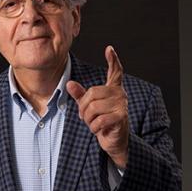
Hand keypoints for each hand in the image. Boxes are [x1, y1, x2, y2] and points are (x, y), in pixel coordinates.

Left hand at [66, 46, 129, 168]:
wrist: (114, 141)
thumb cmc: (103, 123)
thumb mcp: (89, 108)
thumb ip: (80, 96)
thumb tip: (69, 84)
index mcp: (113, 89)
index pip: (115, 71)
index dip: (113, 60)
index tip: (109, 49)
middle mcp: (119, 94)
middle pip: (91, 94)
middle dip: (83, 108)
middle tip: (86, 118)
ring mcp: (121, 104)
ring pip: (93, 108)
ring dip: (89, 120)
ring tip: (94, 124)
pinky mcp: (121, 116)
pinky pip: (99, 119)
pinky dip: (94, 127)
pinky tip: (99, 129)